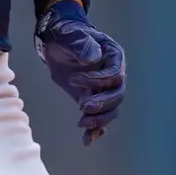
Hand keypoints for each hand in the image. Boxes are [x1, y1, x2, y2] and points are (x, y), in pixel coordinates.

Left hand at [34, 0, 125, 143]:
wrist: (57, 41)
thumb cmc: (66, 33)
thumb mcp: (70, 34)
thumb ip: (82, 44)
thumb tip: (94, 58)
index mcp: (114, 56)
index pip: (115, 75)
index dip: (98, 81)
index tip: (74, 80)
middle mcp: (113, 74)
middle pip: (118, 95)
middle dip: (102, 104)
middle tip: (82, 107)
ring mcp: (104, 88)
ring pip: (112, 110)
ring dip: (100, 120)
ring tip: (81, 123)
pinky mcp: (93, 98)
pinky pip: (100, 117)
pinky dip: (95, 131)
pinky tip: (87, 140)